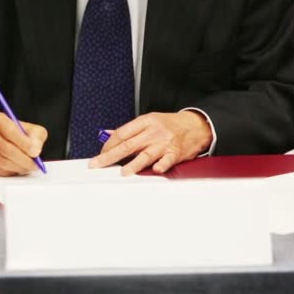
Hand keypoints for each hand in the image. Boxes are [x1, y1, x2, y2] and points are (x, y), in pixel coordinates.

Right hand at [0, 112, 47, 176]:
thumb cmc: (11, 133)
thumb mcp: (27, 128)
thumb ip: (36, 136)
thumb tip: (35, 150)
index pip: (11, 131)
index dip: (24, 144)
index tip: (35, 153)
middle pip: (5, 149)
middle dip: (23, 160)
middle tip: (34, 165)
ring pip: (1, 162)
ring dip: (17, 167)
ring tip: (27, 167)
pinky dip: (10, 172)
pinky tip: (16, 169)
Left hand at [89, 111, 212, 175]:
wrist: (196, 125)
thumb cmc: (169, 124)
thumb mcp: (148, 121)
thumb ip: (128, 130)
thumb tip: (107, 134)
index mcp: (144, 122)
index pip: (121, 133)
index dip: (108, 145)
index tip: (100, 154)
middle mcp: (152, 132)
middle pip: (128, 145)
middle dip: (110, 155)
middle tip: (97, 164)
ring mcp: (164, 143)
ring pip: (146, 154)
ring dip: (134, 164)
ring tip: (123, 172)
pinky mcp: (175, 153)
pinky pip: (167, 160)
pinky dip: (162, 165)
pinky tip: (156, 170)